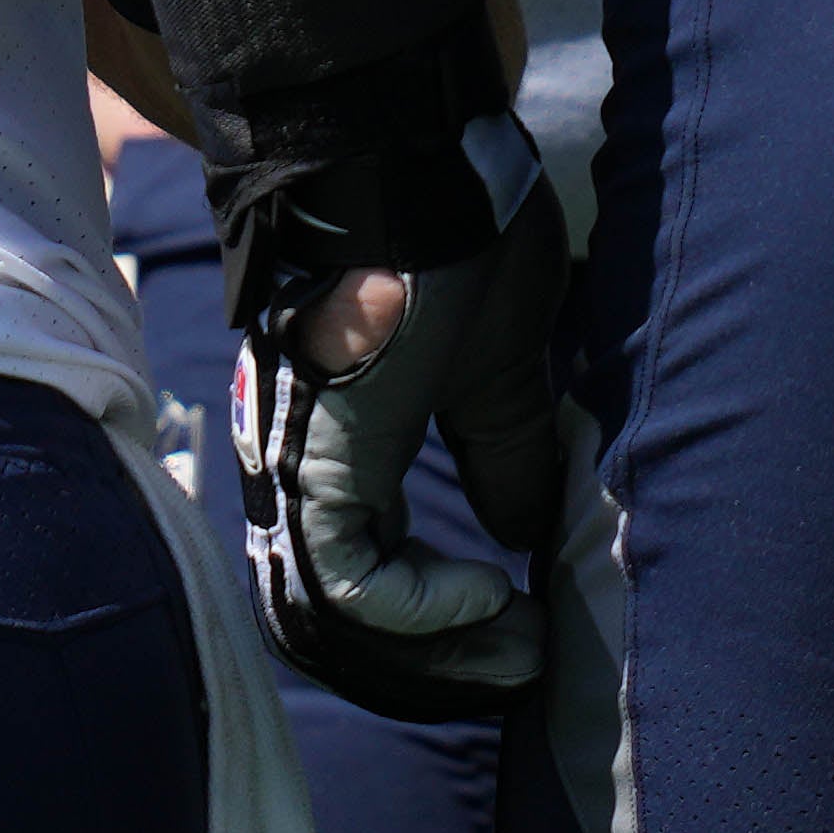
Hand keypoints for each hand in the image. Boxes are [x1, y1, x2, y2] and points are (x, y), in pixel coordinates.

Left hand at [233, 123, 591, 723]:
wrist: (408, 164)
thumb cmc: (456, 240)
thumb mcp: (499, 368)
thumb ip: (504, 448)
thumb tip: (523, 528)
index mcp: (352, 441)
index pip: (372, 568)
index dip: (441, 621)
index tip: (526, 630)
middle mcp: (315, 463)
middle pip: (347, 611)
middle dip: (437, 662)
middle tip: (522, 668)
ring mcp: (308, 465)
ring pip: (342, 613)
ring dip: (436, 651)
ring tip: (517, 650)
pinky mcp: (321, 461)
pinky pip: (354, 581)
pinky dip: (422, 609)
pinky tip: (490, 592)